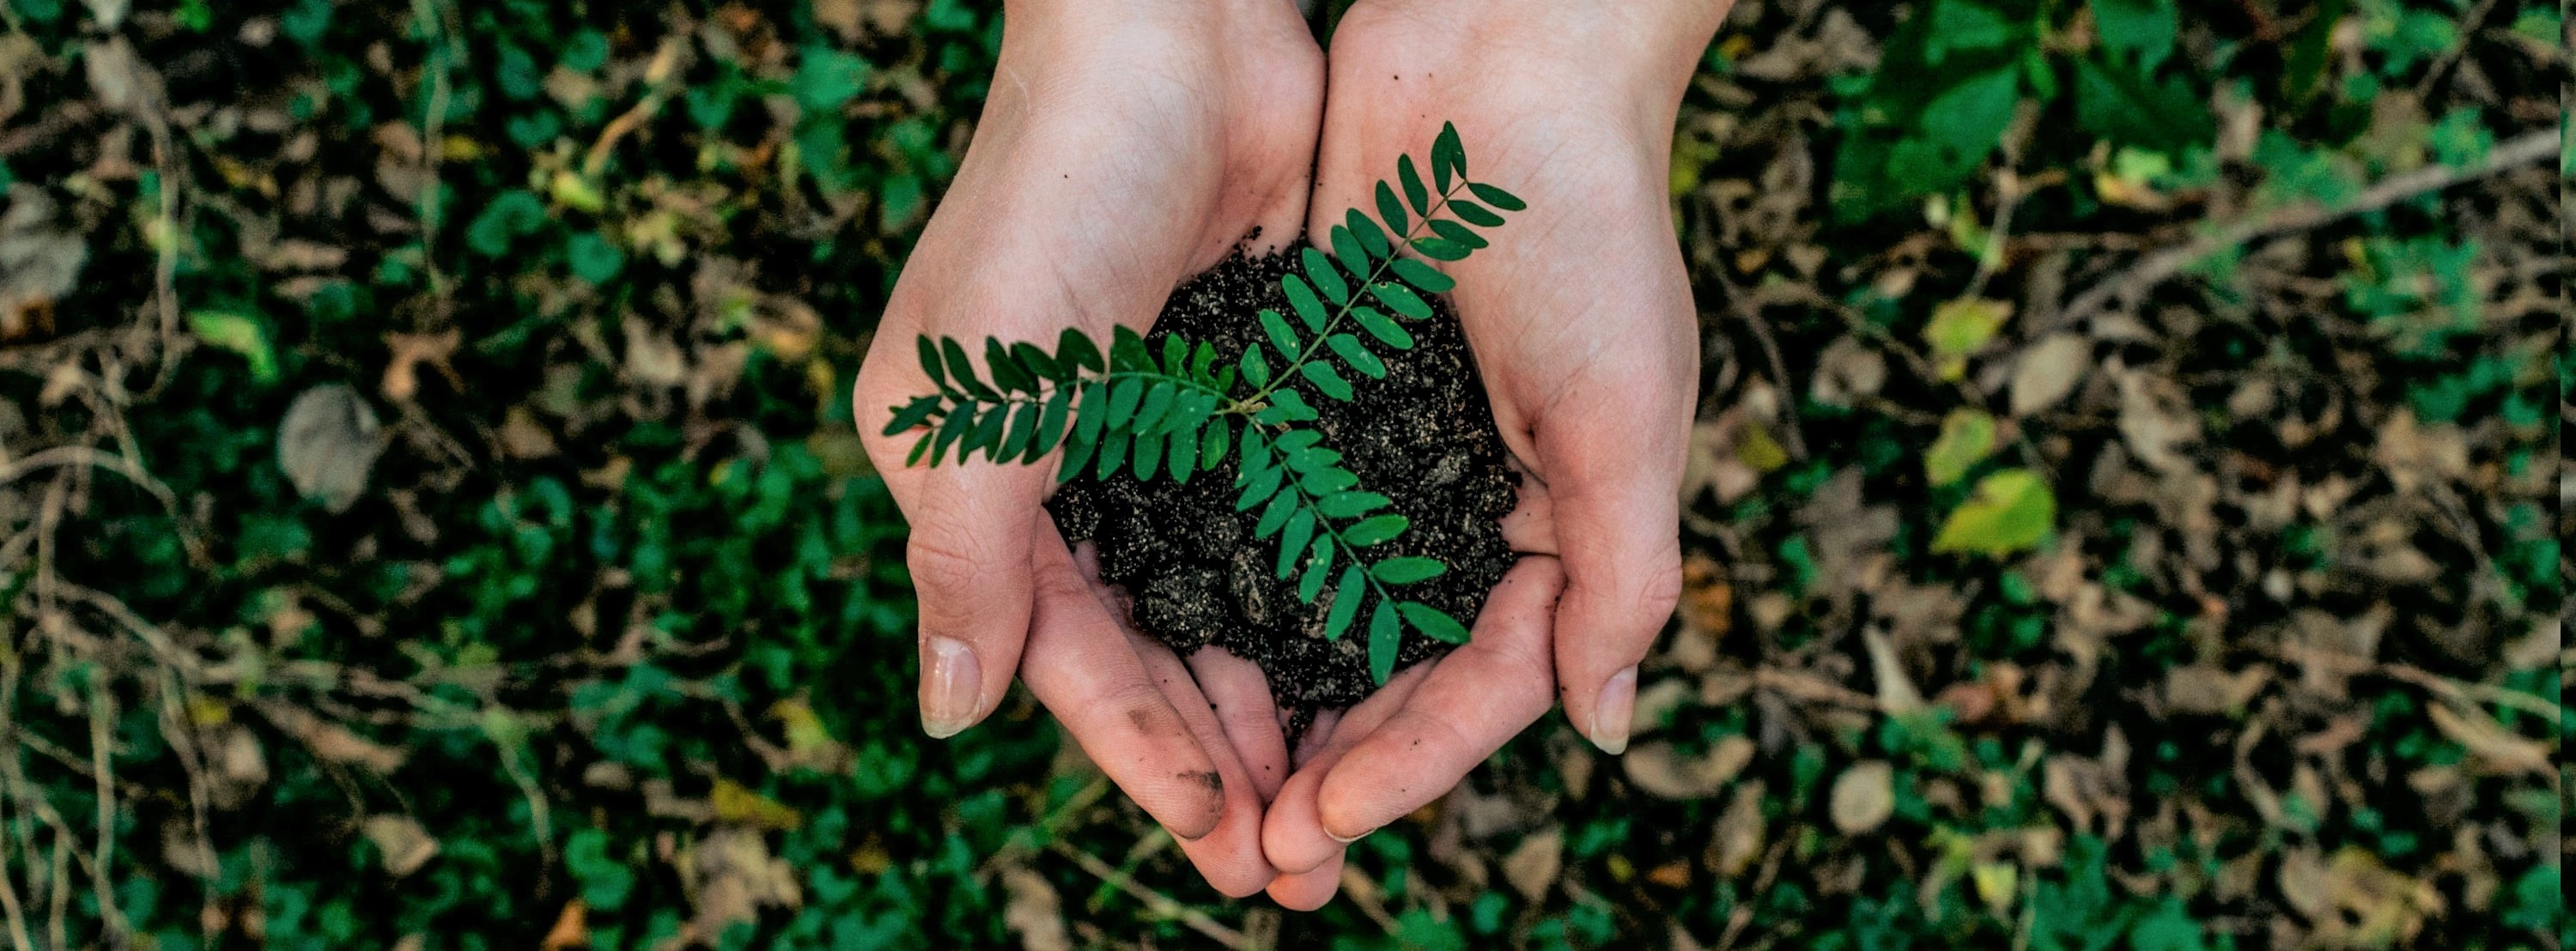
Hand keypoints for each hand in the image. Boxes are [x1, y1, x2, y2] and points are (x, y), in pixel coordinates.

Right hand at [852, 0, 1321, 894]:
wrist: (1170, 37)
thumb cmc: (1052, 200)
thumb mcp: (981, 397)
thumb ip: (967, 561)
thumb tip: (949, 719)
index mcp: (978, 481)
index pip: (1065, 655)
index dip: (1139, 753)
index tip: (1220, 837)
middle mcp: (1068, 471)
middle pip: (1149, 650)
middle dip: (1217, 757)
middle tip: (1295, 864)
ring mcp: (1163, 433)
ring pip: (1223, 603)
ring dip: (1275, 699)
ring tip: (1341, 795)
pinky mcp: (1247, 390)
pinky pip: (1283, 524)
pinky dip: (1318, 599)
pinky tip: (1372, 668)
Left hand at [1258, 0, 1727, 905]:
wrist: (1502, 59)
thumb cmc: (1588, 229)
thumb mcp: (1627, 417)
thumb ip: (1623, 577)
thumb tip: (1602, 729)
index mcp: (1559, 523)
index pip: (1485, 683)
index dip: (1411, 764)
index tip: (1325, 824)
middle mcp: (1467, 504)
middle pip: (1393, 672)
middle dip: (1332, 766)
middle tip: (1258, 857)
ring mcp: (1384, 453)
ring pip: (1318, 612)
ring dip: (1269, 703)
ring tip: (1207, 789)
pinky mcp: (1310, 395)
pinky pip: (1263, 515)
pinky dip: (1226, 585)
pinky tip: (1168, 647)